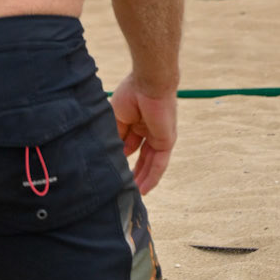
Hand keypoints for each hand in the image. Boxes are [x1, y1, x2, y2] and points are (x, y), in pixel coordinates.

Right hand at [110, 73, 176, 194]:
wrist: (149, 84)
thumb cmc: (131, 94)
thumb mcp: (117, 118)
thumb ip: (117, 136)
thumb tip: (114, 155)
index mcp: (137, 122)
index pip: (129, 145)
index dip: (121, 158)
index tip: (112, 171)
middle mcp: (149, 130)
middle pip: (142, 156)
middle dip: (134, 171)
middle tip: (124, 188)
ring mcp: (158, 136)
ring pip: (151, 163)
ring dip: (142, 179)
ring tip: (133, 195)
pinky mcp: (167, 141)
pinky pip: (160, 163)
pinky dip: (152, 177)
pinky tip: (144, 189)